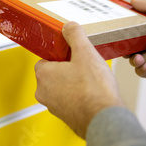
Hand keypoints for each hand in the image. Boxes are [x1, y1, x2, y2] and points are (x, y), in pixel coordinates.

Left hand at [34, 22, 124, 138]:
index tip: (72, 56)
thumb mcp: (85, 53)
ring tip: (90, 82)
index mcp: (43, 74)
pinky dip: (78, 98)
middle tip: (84, 68)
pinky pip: (69, 102)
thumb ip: (75, 36)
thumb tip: (69, 26)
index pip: (44, 60)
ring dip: (72, 84)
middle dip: (67, 70)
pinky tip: (92, 95)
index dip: (59, 56)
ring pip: (60, 89)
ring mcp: (52, 106)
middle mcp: (43, 92)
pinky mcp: (64, 117)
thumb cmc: (93, 89)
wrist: (103, 119)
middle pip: (52, 74)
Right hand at [127, 0, 145, 89]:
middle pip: (132, 43)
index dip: (127, 27)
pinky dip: (140, 68)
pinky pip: (140, 70)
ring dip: (133, 58)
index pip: (137, 26)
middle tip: (124, 45)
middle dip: (126, 45)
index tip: (119, 26)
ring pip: (133, 58)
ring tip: (139, 57)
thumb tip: (134, 1)